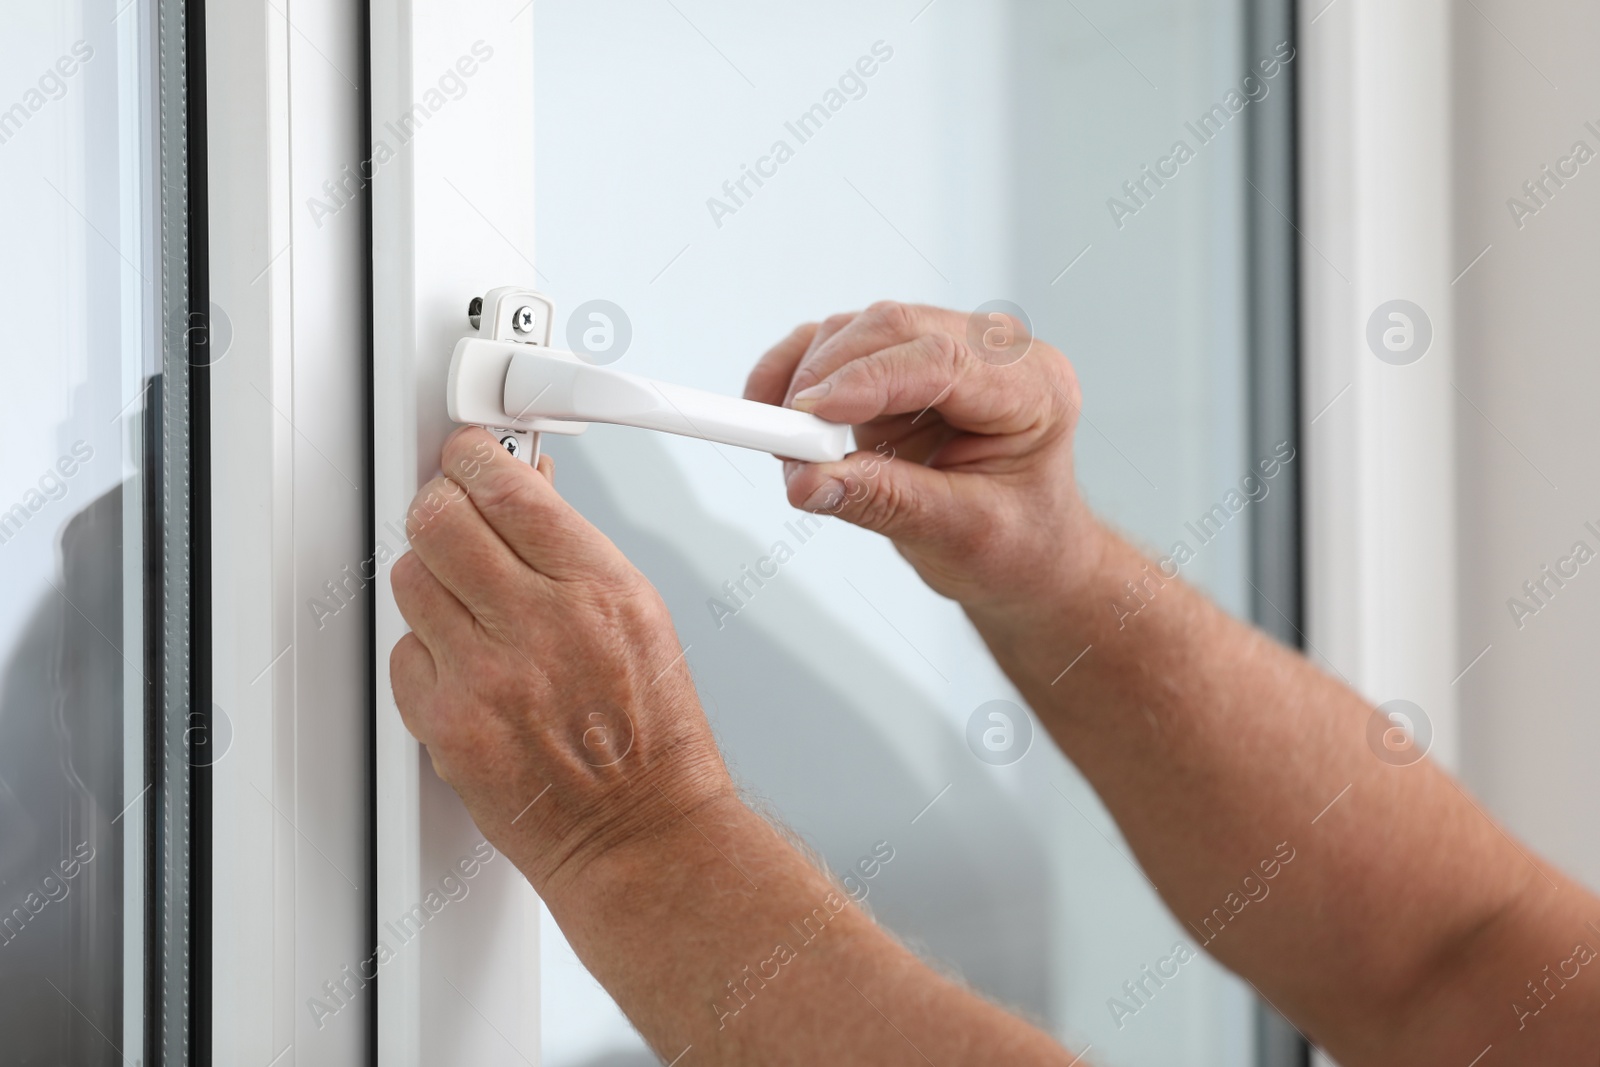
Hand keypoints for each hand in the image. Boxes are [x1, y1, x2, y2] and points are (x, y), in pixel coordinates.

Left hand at [388, 428, 731, 894]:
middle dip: (441, 503)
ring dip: (432, 575)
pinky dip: (426, 648)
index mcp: (599, 589)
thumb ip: (576, 550)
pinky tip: (466, 663)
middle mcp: (540, 625)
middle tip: (451, 509)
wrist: (641, 834)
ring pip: (411, 578)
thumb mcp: (640, 619)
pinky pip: (404, 652)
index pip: (507, 490)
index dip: (474, 459)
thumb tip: (529, 492)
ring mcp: (486, 677)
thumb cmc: (654, 738)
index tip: (468, 455)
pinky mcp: (447, 726)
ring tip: (464, 596)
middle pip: (440, 520)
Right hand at [745, 301, 1103, 608]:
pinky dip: (797, 373)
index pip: (942, 360)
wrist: (1025, 555)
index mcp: (1034, 389)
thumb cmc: (1015, 544)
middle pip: (893, 329)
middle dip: (825, 378)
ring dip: (806, 382)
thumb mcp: (958, 534)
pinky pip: (837, 345)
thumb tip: (809, 481)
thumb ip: (885, 502)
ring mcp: (947, 348)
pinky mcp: (904, 360)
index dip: (865, 380)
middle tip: (782, 438)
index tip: (806, 415)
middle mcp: (993, 353)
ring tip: (789, 449)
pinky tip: (776, 412)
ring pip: (857, 331)